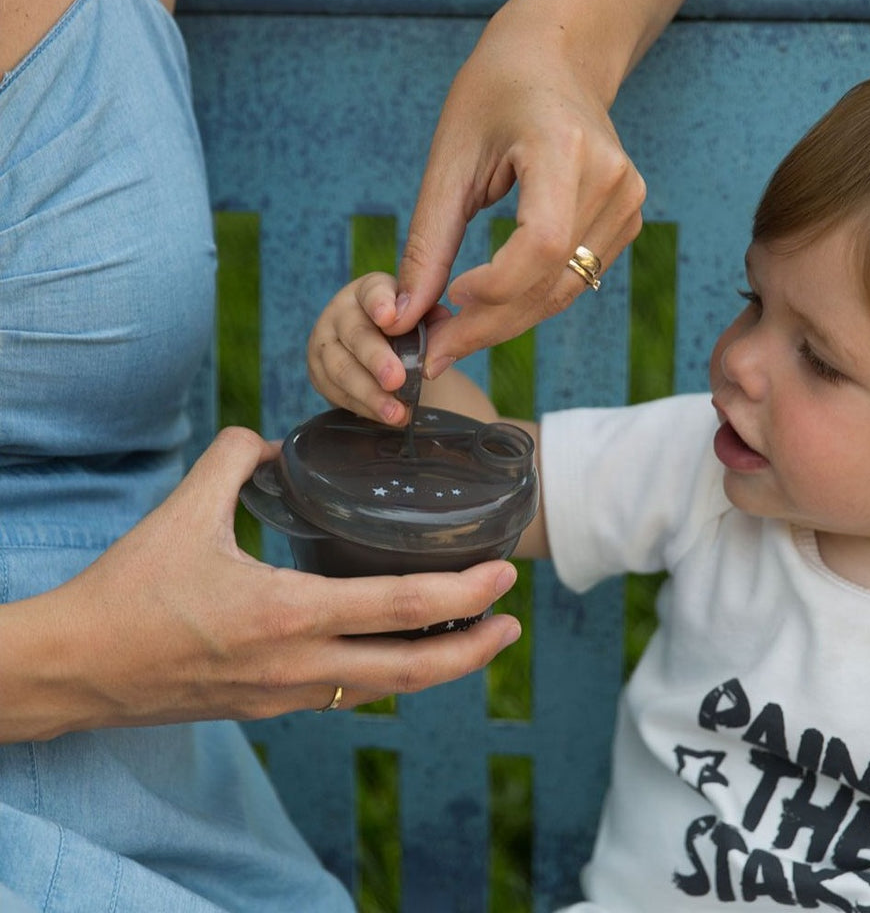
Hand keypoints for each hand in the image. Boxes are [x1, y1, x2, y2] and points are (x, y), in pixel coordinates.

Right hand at [7, 427, 519, 740]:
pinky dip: (387, 674)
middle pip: (411, 669)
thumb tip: (272, 438)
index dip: (461, 596)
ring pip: (383, 689)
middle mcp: (298, 665)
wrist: (79, 668)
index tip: (505, 576)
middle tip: (513, 622)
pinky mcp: (270, 707)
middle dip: (473, 650)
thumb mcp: (183, 511)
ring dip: (436, 668)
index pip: (397, 608)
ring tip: (473, 641)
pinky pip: (347, 694)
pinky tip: (399, 652)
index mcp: (286, 613)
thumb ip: (235, 460)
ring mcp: (286, 695)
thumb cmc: (129, 591)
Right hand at [308, 271, 439, 423]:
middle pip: (355, 335)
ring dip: (371, 394)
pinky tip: (386, 416)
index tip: (389, 318)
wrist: (376, 349)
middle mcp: (340, 312)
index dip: (380, 303)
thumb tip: (445, 324)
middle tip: (396, 379)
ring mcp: (324, 343)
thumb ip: (432, 318)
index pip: (373, 292)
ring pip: (342, 370)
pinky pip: (339, 393)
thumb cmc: (403, 328)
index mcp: (368, 291)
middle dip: (376, 359)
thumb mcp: (419, 316)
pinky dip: (365, 408)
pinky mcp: (318, 372)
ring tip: (397, 412)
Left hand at [389, 11, 645, 377]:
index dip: (495, 287)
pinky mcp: (627, 218)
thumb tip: (402, 317)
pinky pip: (576, 280)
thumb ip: (428, 242)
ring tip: (455, 334)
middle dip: (489, 325)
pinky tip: (490, 306)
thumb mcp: (449, 158)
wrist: (556, 58)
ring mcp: (628, 201)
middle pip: (551, 281)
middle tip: (436, 350)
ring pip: (564, 292)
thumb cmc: (493, 94)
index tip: (447, 302)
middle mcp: (610, 178)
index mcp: (564, 147)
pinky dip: (530, 302)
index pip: (540, 242)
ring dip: (507, 322)